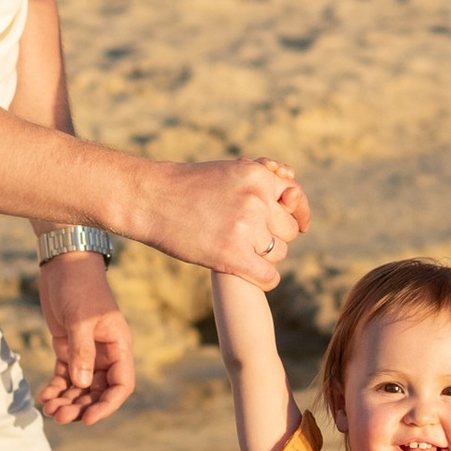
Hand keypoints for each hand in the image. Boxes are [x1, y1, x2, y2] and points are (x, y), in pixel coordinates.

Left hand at [32, 252, 136, 424]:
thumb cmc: (79, 286)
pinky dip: (56, 387)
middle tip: (59, 416)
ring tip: (48, 409)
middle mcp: (105, 353)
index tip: (88, 419)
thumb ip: (81, 352)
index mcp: (118, 346)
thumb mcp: (81, 319)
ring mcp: (87, 352)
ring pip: (80, 386)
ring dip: (67, 400)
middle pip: (98, 391)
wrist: (63, 263)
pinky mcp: (68, 347)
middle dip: (80, 406)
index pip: (121, 384)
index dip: (107, 405)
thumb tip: (80, 385)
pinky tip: (44, 396)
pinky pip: (65, 375)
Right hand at [141, 155, 309, 286]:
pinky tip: (253, 275)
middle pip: (290, 230)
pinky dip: (264, 279)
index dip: (299, 213)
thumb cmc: (185, 185)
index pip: (296, 198)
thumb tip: (291, 184)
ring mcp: (245, 228)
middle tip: (253, 239)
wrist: (150, 198)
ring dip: (265, 257)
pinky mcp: (231, 255)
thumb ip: (260, 178)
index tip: (300, 224)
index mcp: (258, 177)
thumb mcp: (228, 170)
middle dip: (276, 236)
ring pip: (279, 253)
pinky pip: (268, 276)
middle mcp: (256, 200)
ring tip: (242, 252)